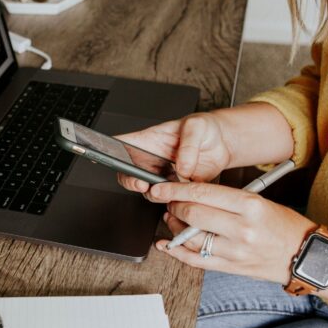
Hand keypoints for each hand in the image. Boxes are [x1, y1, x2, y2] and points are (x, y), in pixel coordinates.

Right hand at [116, 113, 232, 192]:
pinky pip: (171, 199)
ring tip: (166, 189)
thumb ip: (188, 146)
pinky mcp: (177, 189)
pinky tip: (182, 194)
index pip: (122, 144)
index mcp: (149, 140)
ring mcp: (163, 176)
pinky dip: (175, 200)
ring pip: (149, 190)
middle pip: (129, 173)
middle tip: (140, 183)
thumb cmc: (205, 128)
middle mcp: (152, 160)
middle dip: (131, 181)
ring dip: (155, 194)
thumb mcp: (197, 127)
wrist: (224, 144)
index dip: (108, 151)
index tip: (103, 156)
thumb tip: (182, 168)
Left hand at [146, 182, 315, 283]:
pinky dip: (176, 252)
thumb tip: (192, 194)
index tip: (161, 188)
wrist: (306, 256)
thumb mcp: (261, 201)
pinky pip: (196, 261)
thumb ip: (227, 199)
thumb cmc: (284, 226)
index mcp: (250, 206)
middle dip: (174, 206)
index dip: (176, 190)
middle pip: (193, 214)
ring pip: (190, 238)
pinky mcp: (231, 268)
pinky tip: (166, 244)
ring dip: (173, 227)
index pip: (203, 193)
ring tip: (172, 219)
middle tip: (170, 202)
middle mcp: (242, 229)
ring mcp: (235, 251)